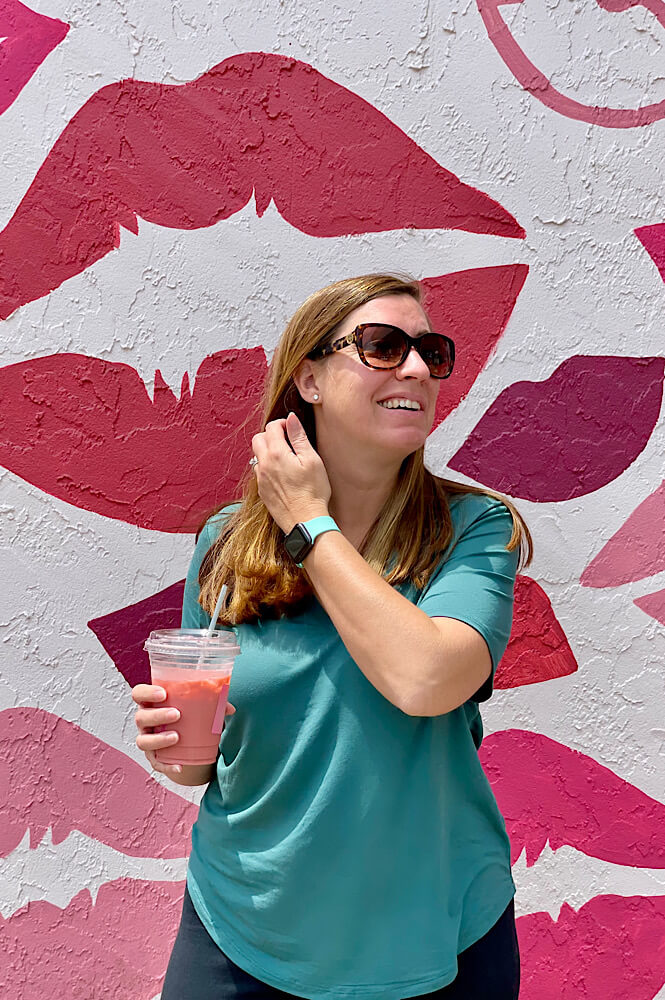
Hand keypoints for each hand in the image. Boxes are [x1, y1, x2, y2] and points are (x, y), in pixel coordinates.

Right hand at [132, 684, 235, 776]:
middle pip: (141, 717)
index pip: (139, 693)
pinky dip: (167, 766)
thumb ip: (214, 703)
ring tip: (176, 737)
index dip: (146, 692)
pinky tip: (180, 766)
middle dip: (157, 715)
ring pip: (143, 741)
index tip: (163, 693)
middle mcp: (145, 721)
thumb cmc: (188, 715)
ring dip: (158, 739)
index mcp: (151, 702)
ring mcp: (147, 739)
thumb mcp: (199, 706)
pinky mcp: (154, 757)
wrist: (187, 739)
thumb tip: (230, 708)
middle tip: (177, 714)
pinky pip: (156, 763)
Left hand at [251, 412, 331, 533]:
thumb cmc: (313, 492)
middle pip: (258, 438)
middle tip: (287, 440)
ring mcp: (261, 479)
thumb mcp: (312, 460)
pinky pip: (260, 472)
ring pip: (257, 455)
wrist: (306, 521)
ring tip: (286, 458)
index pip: (271, 427)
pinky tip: (283, 474)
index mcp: (276, 454)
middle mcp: (264, 465)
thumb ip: (299, 437)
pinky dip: (268, 466)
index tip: (293, 429)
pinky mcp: (262, 491)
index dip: (283, 424)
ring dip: (268, 451)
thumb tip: (291, 419)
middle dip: (271, 434)